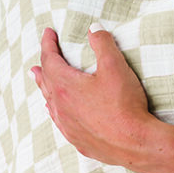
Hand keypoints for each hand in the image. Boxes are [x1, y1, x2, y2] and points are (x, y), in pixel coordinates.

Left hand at [32, 26, 157, 168]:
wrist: (134, 143)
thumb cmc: (124, 105)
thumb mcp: (115, 66)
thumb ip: (103, 43)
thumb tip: (94, 28)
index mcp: (66, 86)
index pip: (50, 59)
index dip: (48, 44)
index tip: (48, 32)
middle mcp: (61, 106)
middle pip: (46, 81)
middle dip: (43, 65)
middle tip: (39, 59)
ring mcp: (68, 125)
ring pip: (49, 102)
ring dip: (44, 87)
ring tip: (39, 79)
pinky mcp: (77, 140)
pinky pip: (59, 120)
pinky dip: (54, 109)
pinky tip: (54, 110)